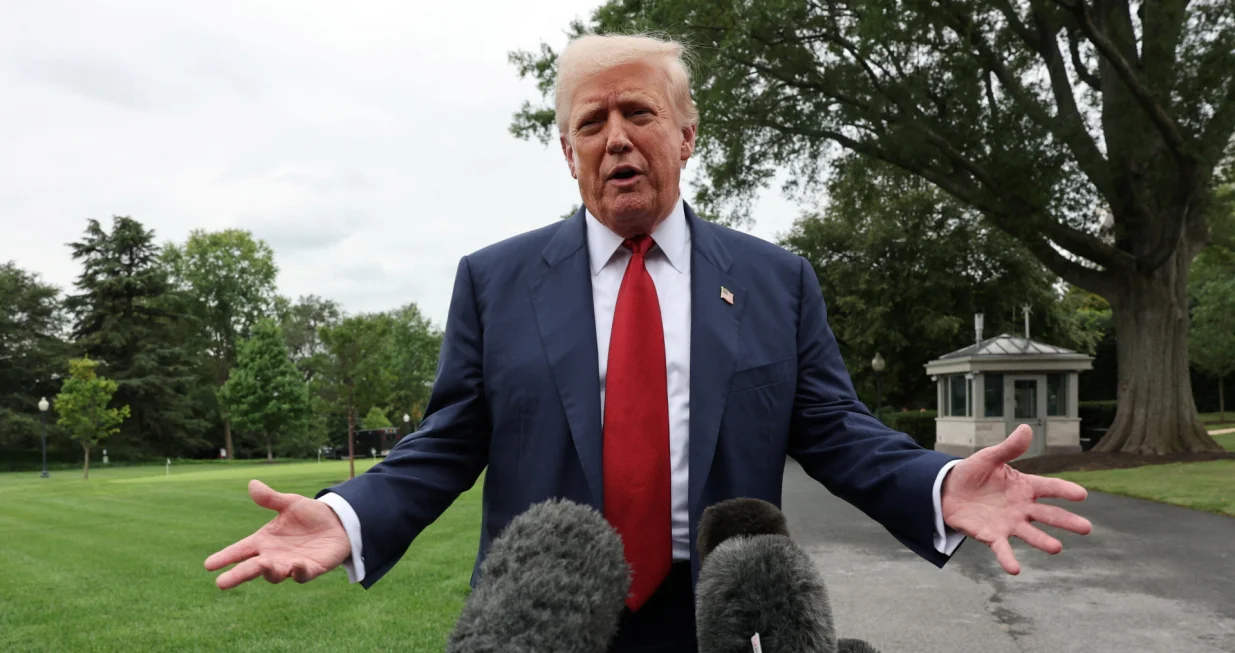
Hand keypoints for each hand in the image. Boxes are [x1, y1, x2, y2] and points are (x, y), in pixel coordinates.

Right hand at [204, 479, 351, 589]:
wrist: (339, 522)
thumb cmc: (310, 514)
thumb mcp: (290, 503)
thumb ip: (271, 499)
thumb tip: (252, 484)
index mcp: (264, 541)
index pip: (240, 550)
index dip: (225, 557)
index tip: (208, 565)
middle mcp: (273, 556)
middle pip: (251, 569)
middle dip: (237, 576)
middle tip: (221, 583)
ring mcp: (291, 565)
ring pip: (275, 575)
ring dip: (269, 572)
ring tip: (264, 565)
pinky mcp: (311, 570)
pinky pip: (302, 575)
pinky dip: (298, 572)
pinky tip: (296, 565)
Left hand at [940, 425, 1092, 574]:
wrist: (947, 490)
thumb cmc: (972, 473)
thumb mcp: (989, 457)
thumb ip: (1009, 448)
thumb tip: (1026, 428)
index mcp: (1024, 486)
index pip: (1049, 487)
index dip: (1064, 490)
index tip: (1082, 495)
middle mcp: (1022, 507)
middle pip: (1048, 514)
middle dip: (1066, 521)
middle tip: (1086, 528)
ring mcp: (1009, 523)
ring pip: (1030, 533)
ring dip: (1043, 541)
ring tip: (1057, 548)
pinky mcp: (992, 536)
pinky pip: (1002, 548)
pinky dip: (1008, 558)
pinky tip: (1015, 569)